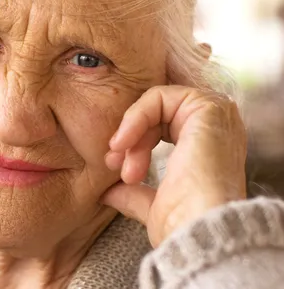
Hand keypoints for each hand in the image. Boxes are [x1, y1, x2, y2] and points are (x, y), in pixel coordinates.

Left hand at [101, 85, 246, 247]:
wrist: (197, 229)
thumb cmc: (182, 223)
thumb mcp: (152, 205)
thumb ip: (133, 194)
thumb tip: (108, 193)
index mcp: (208, 148)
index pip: (160, 127)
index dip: (134, 143)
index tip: (115, 167)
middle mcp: (216, 128)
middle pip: (156, 115)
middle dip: (129, 139)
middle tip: (113, 164)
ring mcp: (216, 116)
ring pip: (156, 104)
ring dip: (131, 131)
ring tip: (121, 164)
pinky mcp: (210, 107)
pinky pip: (159, 96)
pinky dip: (136, 116)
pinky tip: (124, 142)